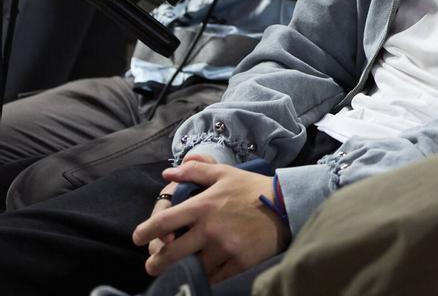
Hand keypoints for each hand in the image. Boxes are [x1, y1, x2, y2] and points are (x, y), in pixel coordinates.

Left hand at [133, 157, 287, 282]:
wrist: (287, 205)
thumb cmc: (253, 189)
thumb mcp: (225, 174)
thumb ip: (195, 171)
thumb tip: (168, 173)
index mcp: (203, 206)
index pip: (162, 222)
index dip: (144, 232)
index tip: (138, 238)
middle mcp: (209, 229)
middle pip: (169, 255)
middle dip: (155, 263)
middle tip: (154, 264)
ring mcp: (224, 248)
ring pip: (190, 269)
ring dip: (182, 270)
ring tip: (180, 269)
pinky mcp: (239, 263)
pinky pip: (213, 278)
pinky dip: (206, 277)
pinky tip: (204, 274)